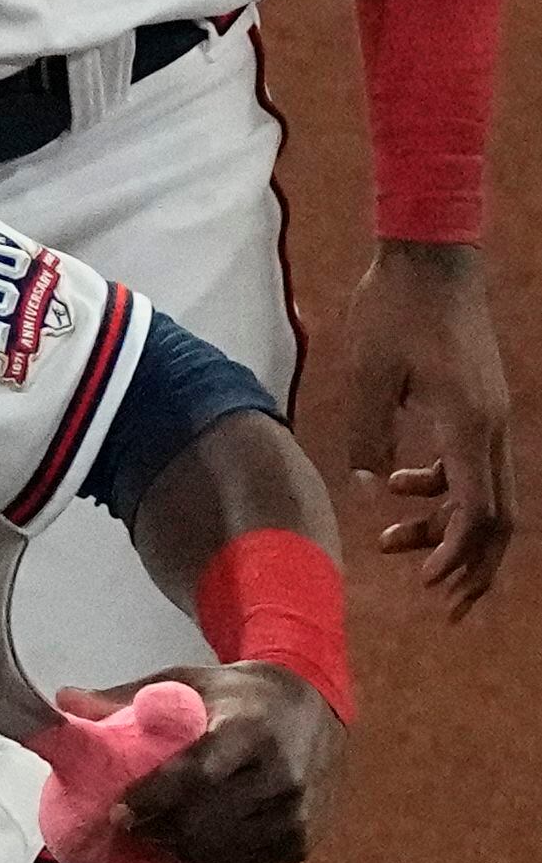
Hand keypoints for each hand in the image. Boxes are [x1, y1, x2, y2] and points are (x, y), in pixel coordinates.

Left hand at [90, 662, 341, 862]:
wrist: (314, 707)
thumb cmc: (236, 697)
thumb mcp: (186, 682)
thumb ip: (126, 695)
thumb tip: (62, 701)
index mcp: (250, 729)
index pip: (198, 773)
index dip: (154, 798)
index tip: (118, 812)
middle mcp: (281, 773)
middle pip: (205, 819)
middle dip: (157, 830)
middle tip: (130, 826)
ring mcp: (298, 810)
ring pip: (222, 849)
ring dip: (181, 849)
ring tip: (158, 835)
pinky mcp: (305, 837)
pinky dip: (213, 861)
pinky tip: (193, 847)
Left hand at [339, 244, 511, 618]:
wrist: (429, 258)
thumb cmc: (394, 310)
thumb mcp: (364, 375)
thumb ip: (365, 435)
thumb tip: (368, 487)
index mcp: (470, 426)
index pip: (481, 513)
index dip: (461, 558)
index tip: (432, 588)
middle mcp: (491, 427)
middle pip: (497, 517)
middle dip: (470, 564)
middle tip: (439, 605)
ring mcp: (489, 416)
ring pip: (483, 493)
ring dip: (446, 526)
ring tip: (390, 542)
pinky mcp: (477, 406)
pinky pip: (471, 464)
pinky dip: (441, 487)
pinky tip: (397, 485)